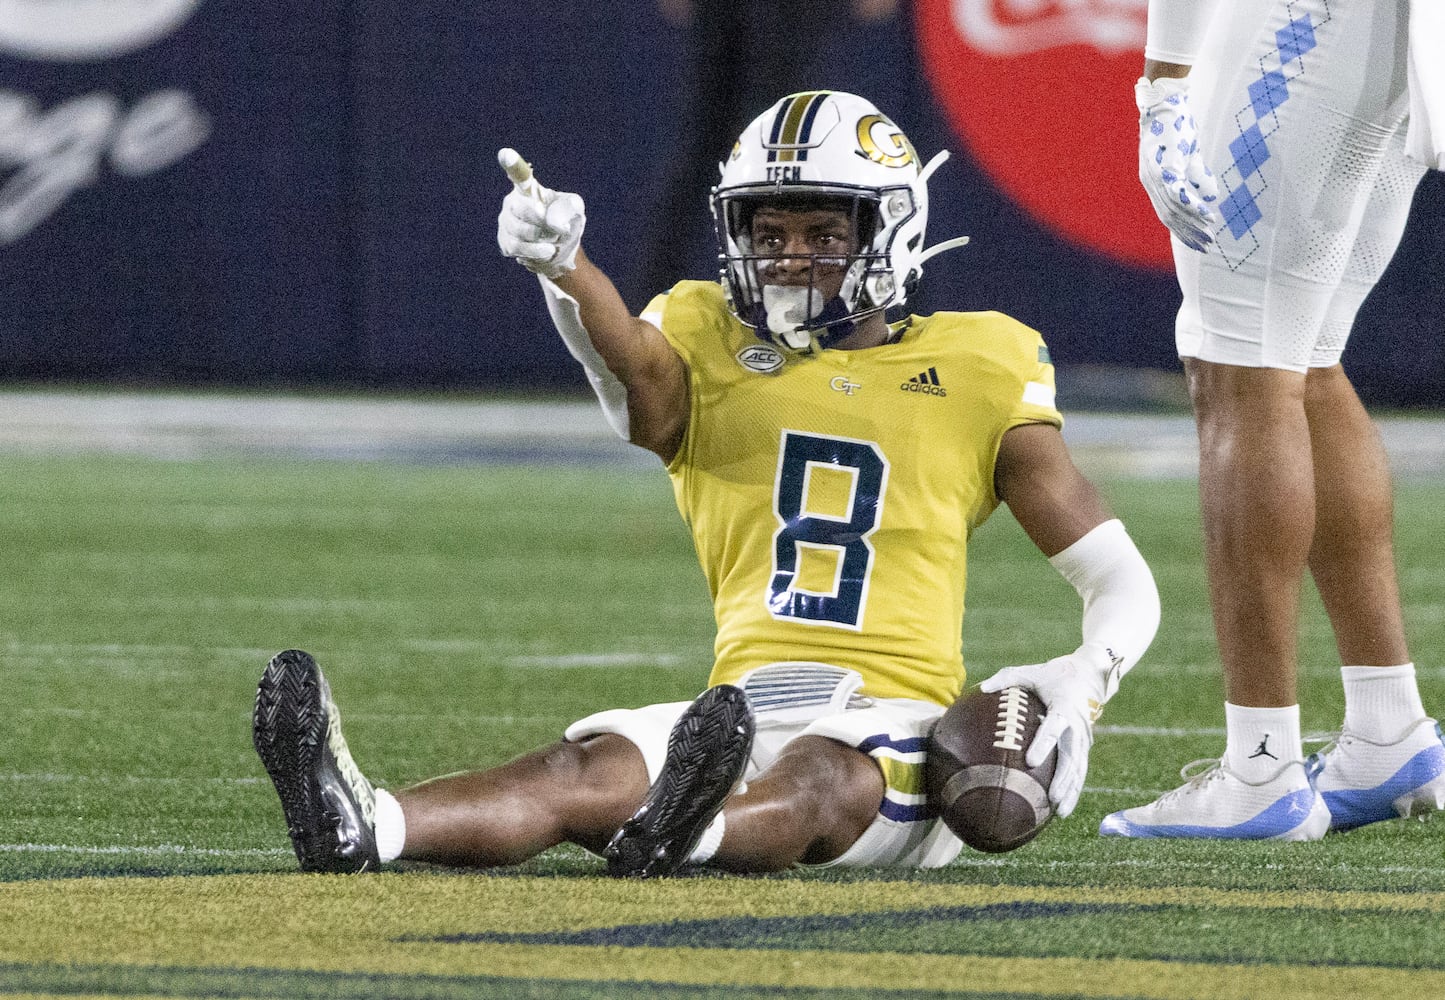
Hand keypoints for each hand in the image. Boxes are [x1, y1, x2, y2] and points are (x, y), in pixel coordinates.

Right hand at [497, 148, 585, 279]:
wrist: (558, 251)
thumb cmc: (564, 223)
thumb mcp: (574, 210)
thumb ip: (570, 207)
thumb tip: (558, 220)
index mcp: (528, 190)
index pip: (519, 175)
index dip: (513, 165)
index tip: (506, 154)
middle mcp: (512, 204)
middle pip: (519, 209)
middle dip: (538, 219)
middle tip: (556, 229)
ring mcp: (506, 224)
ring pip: (518, 231)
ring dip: (539, 239)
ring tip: (553, 246)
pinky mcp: (506, 243)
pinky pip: (517, 248)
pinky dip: (534, 252)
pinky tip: (547, 252)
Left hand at [977, 654, 1107, 817]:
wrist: (1090, 675)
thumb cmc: (1053, 674)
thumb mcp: (1031, 672)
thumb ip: (1007, 678)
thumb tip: (982, 687)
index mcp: (1064, 706)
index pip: (1054, 727)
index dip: (1043, 744)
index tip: (1030, 761)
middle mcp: (1077, 725)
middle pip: (1072, 756)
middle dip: (1064, 779)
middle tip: (1052, 797)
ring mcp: (1084, 737)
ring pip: (1079, 768)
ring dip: (1072, 790)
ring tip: (1061, 812)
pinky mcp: (1085, 745)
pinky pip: (1080, 769)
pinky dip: (1073, 788)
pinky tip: (1063, 807)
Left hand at [1135, 76, 1217, 252]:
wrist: (1167, 103)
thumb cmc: (1178, 128)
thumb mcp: (1189, 156)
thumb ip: (1197, 176)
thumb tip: (1212, 195)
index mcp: (1153, 183)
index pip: (1167, 214)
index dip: (1183, 230)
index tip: (1199, 243)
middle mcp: (1150, 182)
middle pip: (1169, 217)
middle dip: (1189, 233)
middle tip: (1207, 246)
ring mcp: (1155, 175)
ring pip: (1174, 208)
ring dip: (1194, 223)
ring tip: (1210, 232)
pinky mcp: (1165, 166)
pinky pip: (1178, 193)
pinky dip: (1193, 206)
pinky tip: (1207, 214)